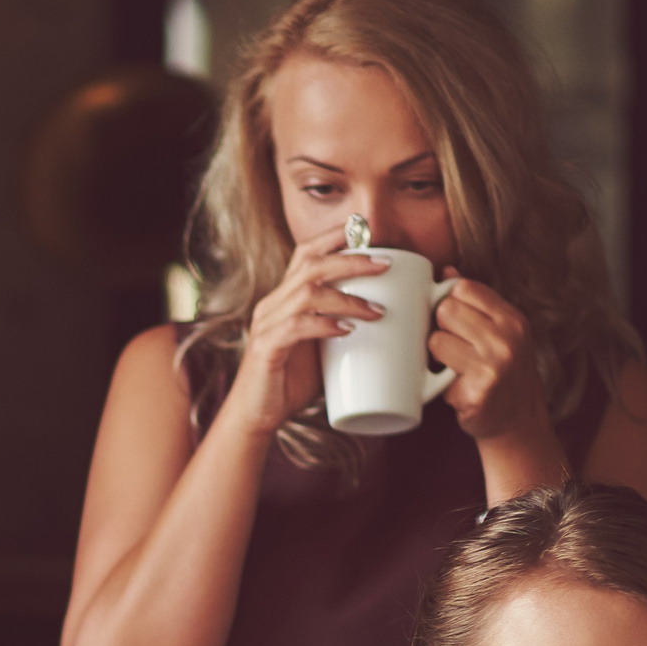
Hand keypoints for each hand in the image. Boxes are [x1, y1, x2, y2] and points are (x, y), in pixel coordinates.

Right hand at [220, 225, 390, 433]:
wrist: (256, 416)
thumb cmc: (291, 382)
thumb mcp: (322, 347)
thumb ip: (343, 325)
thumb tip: (390, 316)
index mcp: (285, 298)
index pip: (306, 253)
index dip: (334, 236)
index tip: (367, 229)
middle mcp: (273, 305)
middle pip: (310, 264)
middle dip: (351, 259)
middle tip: (385, 265)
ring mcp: (267, 325)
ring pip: (307, 293)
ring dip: (347, 298)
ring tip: (377, 310)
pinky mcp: (266, 349)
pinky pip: (296, 327)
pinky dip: (324, 325)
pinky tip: (346, 331)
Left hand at [428, 272, 555, 449]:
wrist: (518, 421)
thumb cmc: (503, 371)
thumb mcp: (501, 331)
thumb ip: (476, 302)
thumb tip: (446, 270)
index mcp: (512, 319)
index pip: (464, 288)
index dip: (449, 301)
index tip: (452, 319)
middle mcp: (506, 340)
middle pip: (446, 310)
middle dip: (441, 327)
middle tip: (453, 346)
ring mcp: (492, 367)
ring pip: (436, 341)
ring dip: (436, 356)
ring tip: (453, 368)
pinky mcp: (476, 393)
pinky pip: (436, 377)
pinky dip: (440, 385)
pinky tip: (457, 389)